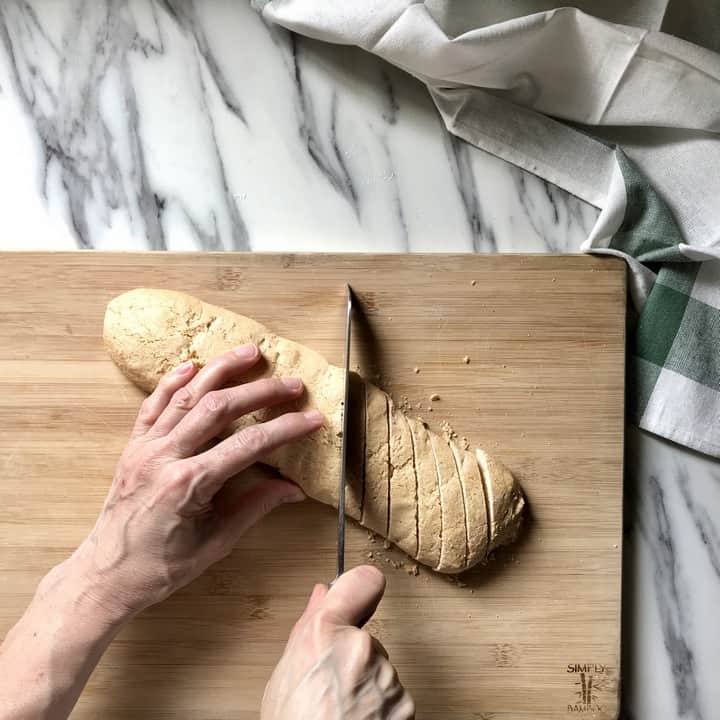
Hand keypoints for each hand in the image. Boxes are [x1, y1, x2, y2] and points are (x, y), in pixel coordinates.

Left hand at [70, 343, 322, 618]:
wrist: (105, 575)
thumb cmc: (161, 568)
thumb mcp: (216, 544)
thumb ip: (255, 507)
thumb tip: (294, 489)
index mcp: (188, 485)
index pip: (248, 445)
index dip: (285, 428)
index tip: (312, 418)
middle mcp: (164, 457)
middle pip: (219, 409)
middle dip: (260, 392)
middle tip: (292, 383)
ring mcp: (145, 447)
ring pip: (187, 396)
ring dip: (220, 370)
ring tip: (250, 352)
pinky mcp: (133, 446)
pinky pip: (153, 405)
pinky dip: (173, 381)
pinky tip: (193, 365)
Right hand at [262, 566, 414, 719]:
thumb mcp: (284, 677)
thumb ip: (306, 629)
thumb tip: (322, 595)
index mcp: (326, 635)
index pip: (363, 582)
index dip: (359, 587)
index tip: (356, 594)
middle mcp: (363, 648)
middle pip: (365, 637)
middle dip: (352, 656)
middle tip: (329, 687)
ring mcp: (388, 679)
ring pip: (379, 669)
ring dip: (366, 684)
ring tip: (340, 712)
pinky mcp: (407, 704)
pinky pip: (392, 694)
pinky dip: (380, 707)